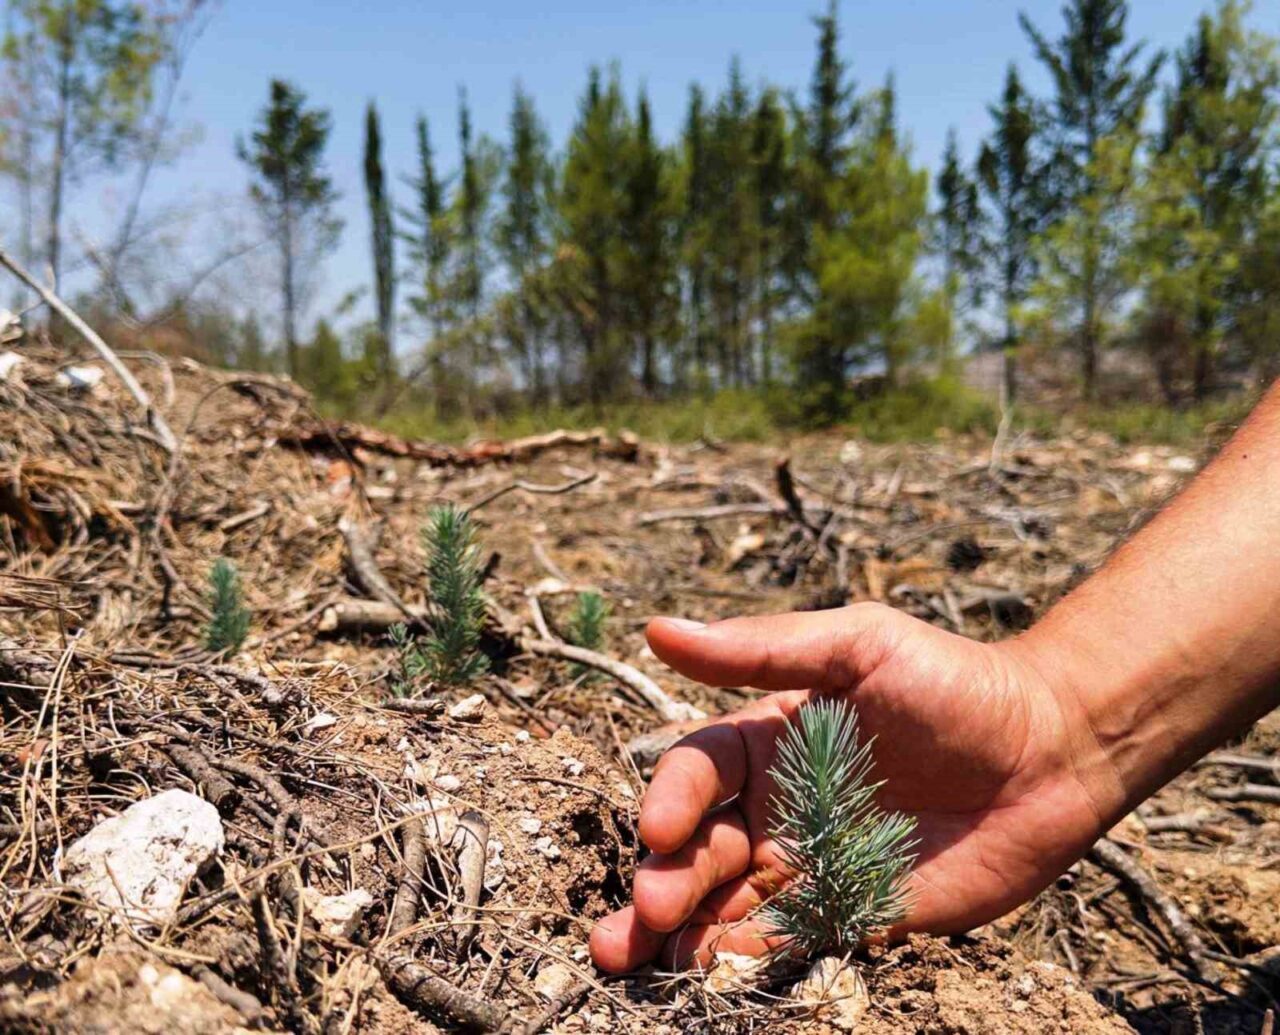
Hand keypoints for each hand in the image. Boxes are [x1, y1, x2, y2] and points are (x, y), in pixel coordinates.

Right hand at [590, 603, 1122, 972]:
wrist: (1052, 751)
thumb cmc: (953, 683)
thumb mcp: (857, 646)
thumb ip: (762, 649)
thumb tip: (659, 631)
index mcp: (770, 741)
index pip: (698, 771)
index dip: (672, 799)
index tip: (660, 828)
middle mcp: (779, 806)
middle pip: (699, 848)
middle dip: (662, 880)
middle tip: (643, 912)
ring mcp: (813, 864)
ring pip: (727, 904)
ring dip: (679, 932)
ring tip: (634, 958)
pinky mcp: (854, 913)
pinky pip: (788, 940)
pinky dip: (744, 958)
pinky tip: (709, 972)